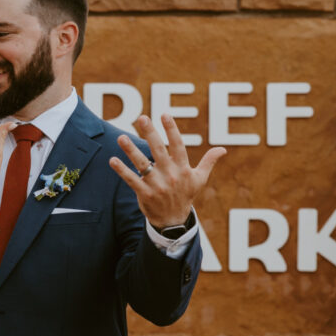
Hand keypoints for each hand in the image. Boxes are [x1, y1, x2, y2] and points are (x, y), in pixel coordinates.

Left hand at [108, 114, 225, 228]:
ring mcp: (157, 185)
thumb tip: (222, 149)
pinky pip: (132, 180)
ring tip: (121, 137)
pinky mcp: (145, 194)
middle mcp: (170, 175)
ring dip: (131, 150)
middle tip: (141, 117)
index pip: (177, 146)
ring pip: (142, 165)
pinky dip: (122, 170)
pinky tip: (112, 160)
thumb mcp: (199, 179)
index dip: (171, 130)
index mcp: (183, 169)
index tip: (165, 114)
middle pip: (158, 150)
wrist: (174, 221)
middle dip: (150, 133)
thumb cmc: (186, 195)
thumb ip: (208, 162)